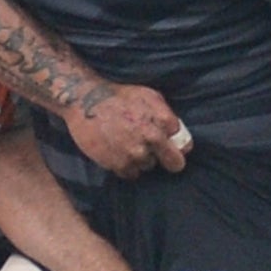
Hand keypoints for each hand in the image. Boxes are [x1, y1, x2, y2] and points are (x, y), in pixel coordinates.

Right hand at [66, 83, 188, 178]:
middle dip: (169, 160)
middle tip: (156, 152)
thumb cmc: (119, 96)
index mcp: (163, 120)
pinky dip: (125, 165)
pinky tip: (117, 151)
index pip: (185, 146)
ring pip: (149, 166)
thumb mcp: (148, 96)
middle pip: (174, 164)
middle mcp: (152, 138)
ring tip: (127, 144)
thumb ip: (166, 115)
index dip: (178, 146)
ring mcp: (136, 153)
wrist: (86, 101)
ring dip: (141, 159)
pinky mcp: (119, 165)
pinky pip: (131, 173)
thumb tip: (178, 135)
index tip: (171, 145)